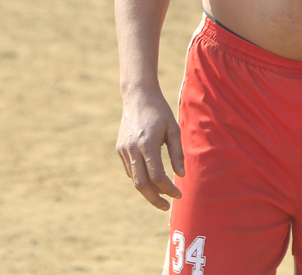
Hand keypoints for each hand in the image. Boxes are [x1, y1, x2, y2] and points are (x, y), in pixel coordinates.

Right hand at [115, 89, 183, 210]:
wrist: (137, 95)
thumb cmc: (160, 111)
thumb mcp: (174, 129)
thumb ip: (177, 153)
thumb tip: (181, 175)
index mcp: (147, 144)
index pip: (157, 176)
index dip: (168, 189)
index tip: (178, 195)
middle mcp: (132, 149)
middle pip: (141, 185)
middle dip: (154, 199)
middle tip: (167, 206)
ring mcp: (124, 150)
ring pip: (134, 179)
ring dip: (148, 189)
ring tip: (163, 191)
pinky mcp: (120, 148)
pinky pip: (130, 170)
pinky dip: (141, 177)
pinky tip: (151, 176)